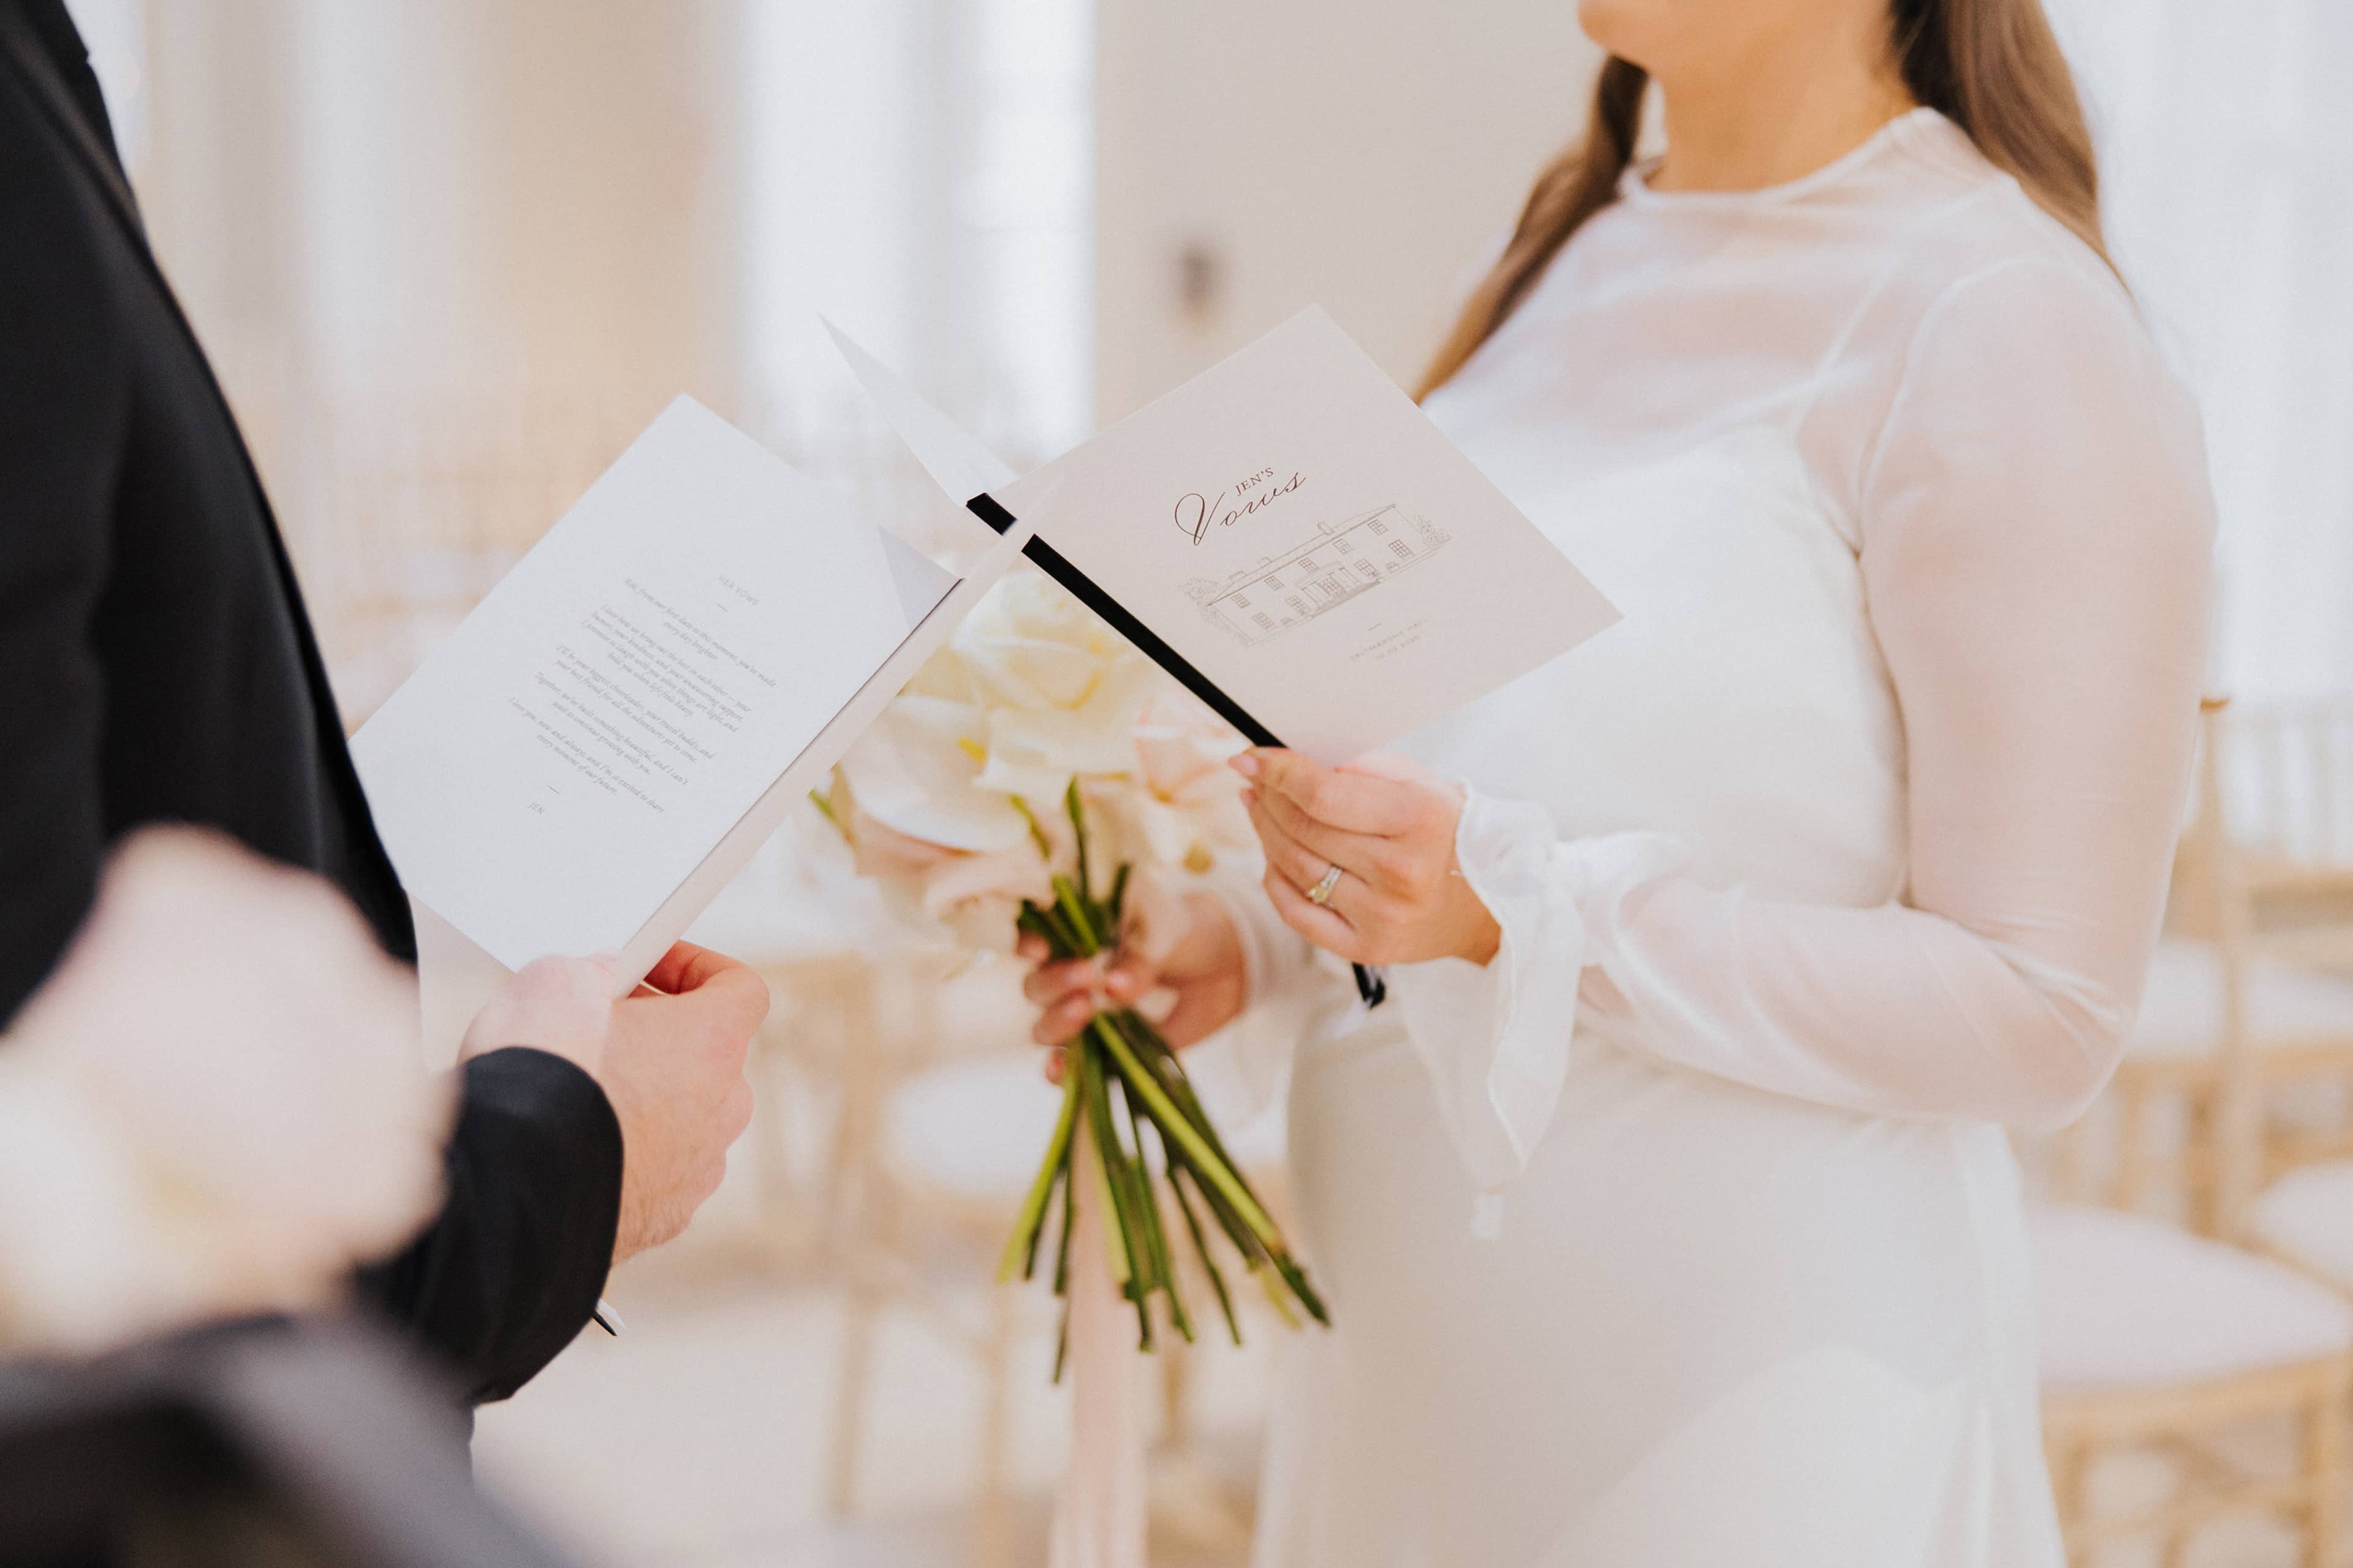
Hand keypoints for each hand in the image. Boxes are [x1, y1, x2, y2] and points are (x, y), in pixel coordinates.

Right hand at [462, 942, 769, 1264]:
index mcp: (713, 1044)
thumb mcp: (556, 983)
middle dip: (658, 1033)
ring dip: (643, 1096)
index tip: (650, 963)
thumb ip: (594, 973)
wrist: (510, 1184)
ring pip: (682, 1117)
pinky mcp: (663, 1217)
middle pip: (707, 1055)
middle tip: (600, 1022)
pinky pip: (654, 1169)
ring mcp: (697, 1170)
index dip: (693, 967)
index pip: (740, 988)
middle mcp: (720, 1110)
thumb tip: (600, 982)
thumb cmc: (540, 1079)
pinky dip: (624, 1152)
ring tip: (578, 1088)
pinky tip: (572, 1144)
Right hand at [1017, 889, 1245, 1082]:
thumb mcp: (1165, 931)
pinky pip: (1070, 1066)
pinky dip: (1060, 1071)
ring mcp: (1083, 1015)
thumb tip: (1115, 988)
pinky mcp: (1101, 1048)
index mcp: (1073, 934)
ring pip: (1046, 1026)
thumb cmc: (1180, 932)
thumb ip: (1140, 957)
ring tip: (1085, 1010)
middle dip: (1053, 984)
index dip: (1025, 943)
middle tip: (1088, 977)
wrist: (1221, 967)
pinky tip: (1060, 1067)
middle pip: (1036, 987)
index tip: (1040, 949)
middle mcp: (1068, 977)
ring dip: (1057, 1022)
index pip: (1031, 938)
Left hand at [1233, 748, 1500, 967]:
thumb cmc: (1447, 830)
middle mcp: (1400, 872)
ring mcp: (1382, 916)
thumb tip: (1291, 761)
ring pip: (1293, 867)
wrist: (1487, 901)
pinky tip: (1273, 854)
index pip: (1324, 795)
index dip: (1278, 772)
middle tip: (1256, 778)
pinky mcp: (1366, 948)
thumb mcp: (1419, 783)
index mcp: (1417, 820)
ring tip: (1259, 806)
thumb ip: (1360, 769)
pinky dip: (1275, 878)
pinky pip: (1296, 911)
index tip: (1249, 758)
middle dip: (1268, 797)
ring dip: (1265, 831)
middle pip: (1303, 829)